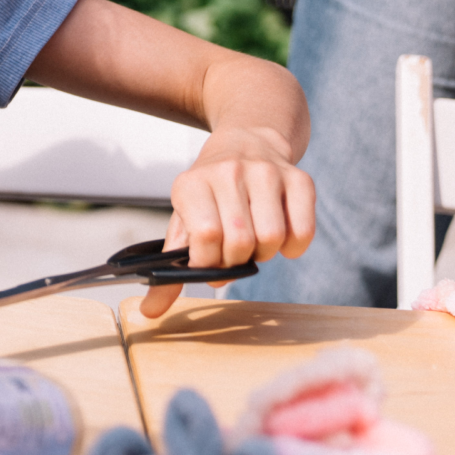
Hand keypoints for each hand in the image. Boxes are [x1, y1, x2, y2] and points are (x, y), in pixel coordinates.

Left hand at [139, 126, 315, 317]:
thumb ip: (169, 270)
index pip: (205, 236)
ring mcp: (266, 172)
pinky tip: (281, 239)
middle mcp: (228, 172)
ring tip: (254, 243)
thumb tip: (150, 312)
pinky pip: (303, 231)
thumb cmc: (210, 195)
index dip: (209, 263)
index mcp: (191, 184)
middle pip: (240, 241)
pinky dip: (293, 248)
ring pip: (272, 237)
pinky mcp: (299, 178)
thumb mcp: (183, 222)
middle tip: (234, 254)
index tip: (209, 265)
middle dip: (237, 261)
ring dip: (265, 254)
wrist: (245, 143)